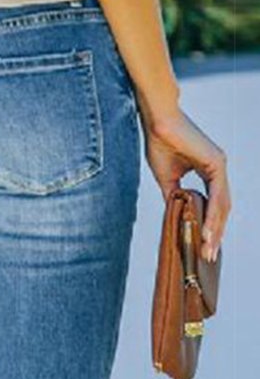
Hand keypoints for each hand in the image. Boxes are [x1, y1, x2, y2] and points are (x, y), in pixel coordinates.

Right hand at [141, 108, 230, 262]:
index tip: (203, 246)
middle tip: (207, 256)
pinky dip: (213, 215)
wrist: (158, 122)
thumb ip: (175, 197)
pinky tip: (208, 231)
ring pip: (221, 205)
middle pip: (220, 208)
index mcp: (209, 171)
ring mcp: (219, 165)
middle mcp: (218, 168)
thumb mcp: (167, 179)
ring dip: (215, 230)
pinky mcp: (216, 162)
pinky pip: (217, 195)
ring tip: (207, 250)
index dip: (209, 226)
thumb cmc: (161, 143)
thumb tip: (174, 215)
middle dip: (215, 234)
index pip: (213, 205)